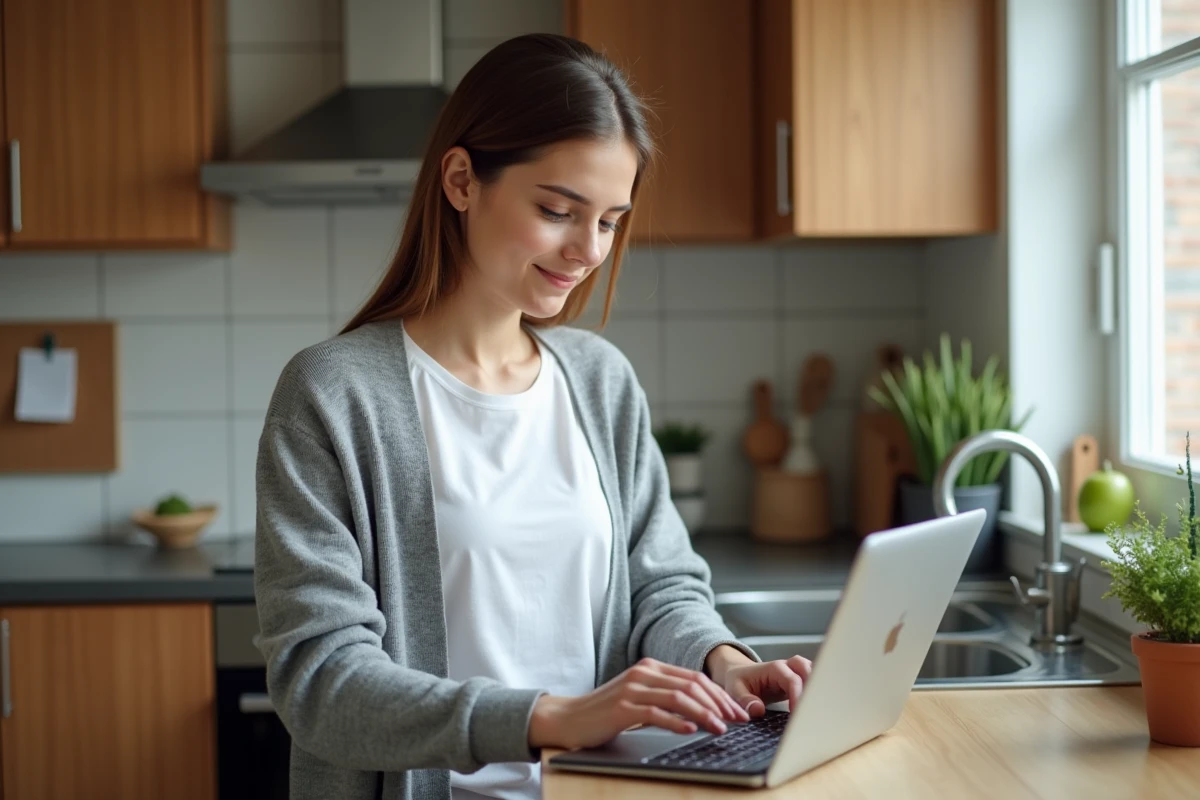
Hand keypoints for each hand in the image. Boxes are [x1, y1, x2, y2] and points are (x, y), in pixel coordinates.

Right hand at [528, 657, 750, 749]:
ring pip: (678, 698)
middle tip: (737, 721)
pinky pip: (656, 713)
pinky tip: (691, 730)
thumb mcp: (640, 698)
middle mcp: (643, 673)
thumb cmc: (607, 712)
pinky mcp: (622, 708)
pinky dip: (677, 722)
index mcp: (651, 668)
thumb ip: (665, 697)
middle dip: (719, 704)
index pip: (695, 678)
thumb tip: (704, 710)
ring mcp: (632, 689)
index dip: (720, 695)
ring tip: (720, 728)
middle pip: (692, 685)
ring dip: (704, 714)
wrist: (569, 718)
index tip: (737, 712)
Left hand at [721, 655, 812, 716]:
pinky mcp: (798, 681)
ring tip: (819, 707)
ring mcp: (794, 673)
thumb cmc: (738, 681)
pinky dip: (817, 691)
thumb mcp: (734, 690)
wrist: (739, 674)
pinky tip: (818, 707)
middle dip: (814, 686)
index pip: (792, 679)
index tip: (798, 713)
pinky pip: (813, 681)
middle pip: (808, 669)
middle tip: (814, 709)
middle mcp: (787, 667)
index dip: (798, 695)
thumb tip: (758, 710)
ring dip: (818, 687)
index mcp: (774, 668)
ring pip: (814, 672)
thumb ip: (745, 700)